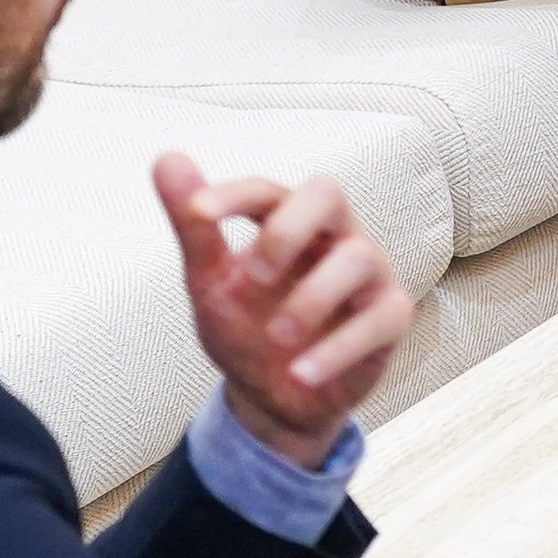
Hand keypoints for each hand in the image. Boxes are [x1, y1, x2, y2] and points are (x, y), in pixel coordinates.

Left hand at [154, 154, 412, 469]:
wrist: (276, 399)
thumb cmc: (249, 329)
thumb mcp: (212, 283)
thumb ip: (194, 227)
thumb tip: (167, 158)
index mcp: (287, 223)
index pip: (267, 191)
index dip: (235, 194)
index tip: (198, 212)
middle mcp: (332, 237)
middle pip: (327, 194)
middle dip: (288, 229)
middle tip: (253, 276)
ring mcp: (367, 274)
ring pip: (359, 257)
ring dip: (312, 298)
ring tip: (278, 338)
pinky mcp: (390, 316)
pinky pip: (383, 317)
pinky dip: (338, 349)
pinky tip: (300, 373)